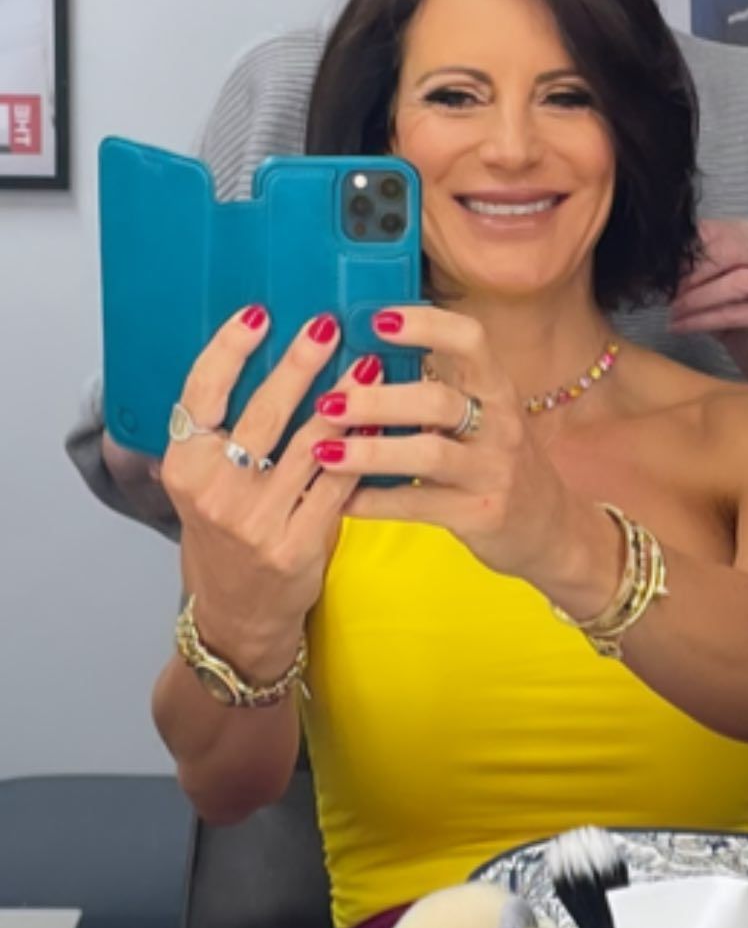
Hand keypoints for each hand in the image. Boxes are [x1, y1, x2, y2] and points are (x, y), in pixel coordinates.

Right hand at [161, 308, 363, 677]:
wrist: (237, 614)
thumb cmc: (225, 532)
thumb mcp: (201, 482)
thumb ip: (219, 430)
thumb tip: (259, 353)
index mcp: (185, 465)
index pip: (200, 393)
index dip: (228, 349)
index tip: (259, 313)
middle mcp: (215, 491)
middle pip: (263, 413)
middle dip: (299, 364)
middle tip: (327, 325)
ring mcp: (257, 520)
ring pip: (309, 445)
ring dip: (343, 398)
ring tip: (368, 362)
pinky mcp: (298, 544)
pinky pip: (339, 483)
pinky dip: (363, 446)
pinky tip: (381, 418)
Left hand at [308, 306, 619, 606]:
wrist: (552, 528)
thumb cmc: (499, 459)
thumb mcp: (486, 415)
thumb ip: (440, 386)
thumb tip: (367, 355)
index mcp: (497, 388)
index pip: (470, 340)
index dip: (425, 325)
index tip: (376, 320)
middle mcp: (501, 425)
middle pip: (439, 401)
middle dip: (378, 399)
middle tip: (328, 400)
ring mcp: (492, 472)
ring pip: (428, 454)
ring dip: (370, 451)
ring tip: (324, 450)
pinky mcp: (481, 515)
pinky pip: (419, 506)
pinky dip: (374, 501)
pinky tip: (341, 499)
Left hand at [669, 218, 747, 388]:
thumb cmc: (725, 308)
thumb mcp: (702, 280)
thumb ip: (685, 266)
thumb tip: (649, 263)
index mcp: (745, 235)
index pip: (711, 230)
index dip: (682, 248)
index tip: (656, 266)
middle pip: (728, 251)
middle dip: (691, 272)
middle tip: (666, 291)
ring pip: (736, 283)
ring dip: (696, 298)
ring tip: (672, 311)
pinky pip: (734, 314)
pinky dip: (701, 320)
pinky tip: (679, 327)